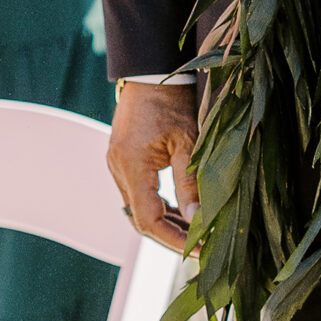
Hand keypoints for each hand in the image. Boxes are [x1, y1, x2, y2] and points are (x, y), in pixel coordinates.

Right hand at [107, 79, 199, 252]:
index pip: (147, 220)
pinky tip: (180, 212)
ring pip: (138, 208)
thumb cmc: (173, 101)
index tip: (198, 248)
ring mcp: (118, 164)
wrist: (152, 71)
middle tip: (202, 248)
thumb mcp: (189, 142)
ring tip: (196, 235)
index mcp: (131, 166)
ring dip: (165, 223)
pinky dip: (158, 206)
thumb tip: (197, 219)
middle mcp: (119, 169)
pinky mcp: (124, 159)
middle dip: (170, 236)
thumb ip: (190, 182)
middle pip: (140, 219)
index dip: (172, 239)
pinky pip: (138, 193)